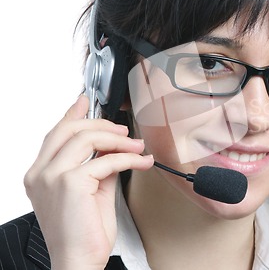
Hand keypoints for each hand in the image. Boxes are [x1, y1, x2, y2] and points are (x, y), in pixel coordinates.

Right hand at [24, 96, 153, 269]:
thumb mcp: (92, 191)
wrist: (79, 261)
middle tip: (124, 131)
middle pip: (70, 129)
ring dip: (119, 140)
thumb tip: (114, 148)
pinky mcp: (71, 183)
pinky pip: (106, 160)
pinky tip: (142, 162)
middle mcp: (41, 173)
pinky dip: (129, 158)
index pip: (55, 134)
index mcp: (40, 174)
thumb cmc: (83, 233)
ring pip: (87, 139)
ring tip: (137, 146)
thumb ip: (99, 166)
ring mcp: (52, 177)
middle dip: (102, 124)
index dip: (72, 113)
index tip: (85, 101)